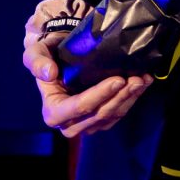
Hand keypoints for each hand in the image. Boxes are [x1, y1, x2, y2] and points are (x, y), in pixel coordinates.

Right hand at [22, 0, 150, 137]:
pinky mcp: (101, 122)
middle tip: (137, 78)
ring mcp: (87, 125)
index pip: (80, 107)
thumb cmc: (47, 57)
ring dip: (131, 98)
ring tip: (143, 79)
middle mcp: (70, 125)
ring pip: (114, 115)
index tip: (118, 79)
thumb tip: (49, 73)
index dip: (101, 94)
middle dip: (122, 96)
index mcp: (53, 113)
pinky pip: (119, 113)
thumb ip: (37, 62)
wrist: (57, 60)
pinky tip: (142, 84)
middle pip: (101, 114)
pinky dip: (132, 99)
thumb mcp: (35, 53)